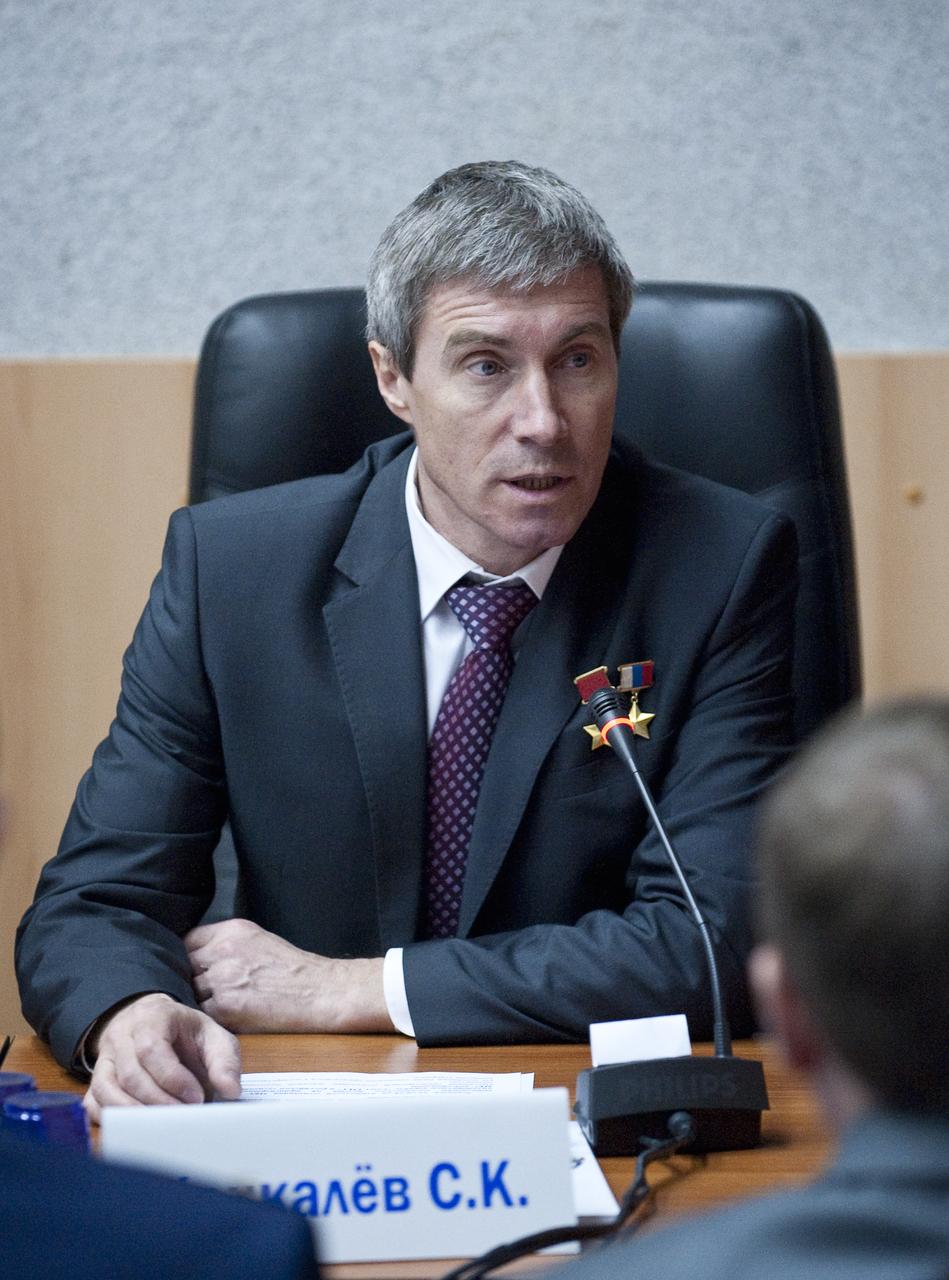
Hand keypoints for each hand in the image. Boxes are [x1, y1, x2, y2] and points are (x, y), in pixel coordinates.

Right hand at [84, 992, 241, 1122]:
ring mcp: (104, 1058)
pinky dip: (113, 1118)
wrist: (155, 1023)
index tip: (196, 1097)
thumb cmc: (185, 1033)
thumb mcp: (212, 1035)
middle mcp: (121, 1035)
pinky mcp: (96, 1079)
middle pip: (130, 1074)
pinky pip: (93, 1103)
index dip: (172, 1079)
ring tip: (163, 1125)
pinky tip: (137, 1127)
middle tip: (184, 1116)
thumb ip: (224, 1060)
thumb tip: (230, 1091)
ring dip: (136, 1114)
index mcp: (152, 1017)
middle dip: (158, 1101)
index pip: (151, 1050)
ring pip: (107, 1090)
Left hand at [184, 918, 391, 1033]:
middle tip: (199, 990)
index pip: (187, 939)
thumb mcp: (259, 940)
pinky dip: (205, 1017)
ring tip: (209, 1006)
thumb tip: (197, 956)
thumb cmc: (293, 970)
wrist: (319, 993)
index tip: (191, 968)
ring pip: (189, 991)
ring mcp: (222, 980)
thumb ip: (227, 943)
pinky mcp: (225, 1008)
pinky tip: (218, 1019)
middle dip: (188, 978)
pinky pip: (200, 1013)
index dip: (186, 956)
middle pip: (183, 965)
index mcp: (232, 930)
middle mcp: (223, 951)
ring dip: (195, 1000)